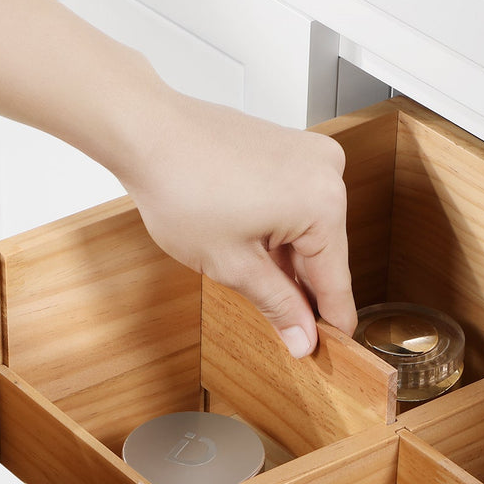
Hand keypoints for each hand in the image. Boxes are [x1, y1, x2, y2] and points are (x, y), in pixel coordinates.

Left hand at [118, 92, 356, 357]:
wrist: (147, 133)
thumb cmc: (182, 187)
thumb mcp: (233, 266)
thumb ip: (278, 306)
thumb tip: (302, 338)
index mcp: (323, 204)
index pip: (336, 281)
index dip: (330, 323)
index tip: (332, 350)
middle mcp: (327, 173)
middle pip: (325, 254)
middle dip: (303, 290)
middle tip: (287, 330)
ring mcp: (310, 156)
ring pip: (310, 231)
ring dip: (288, 261)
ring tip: (253, 280)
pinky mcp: (290, 149)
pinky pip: (298, 205)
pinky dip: (280, 232)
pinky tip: (254, 251)